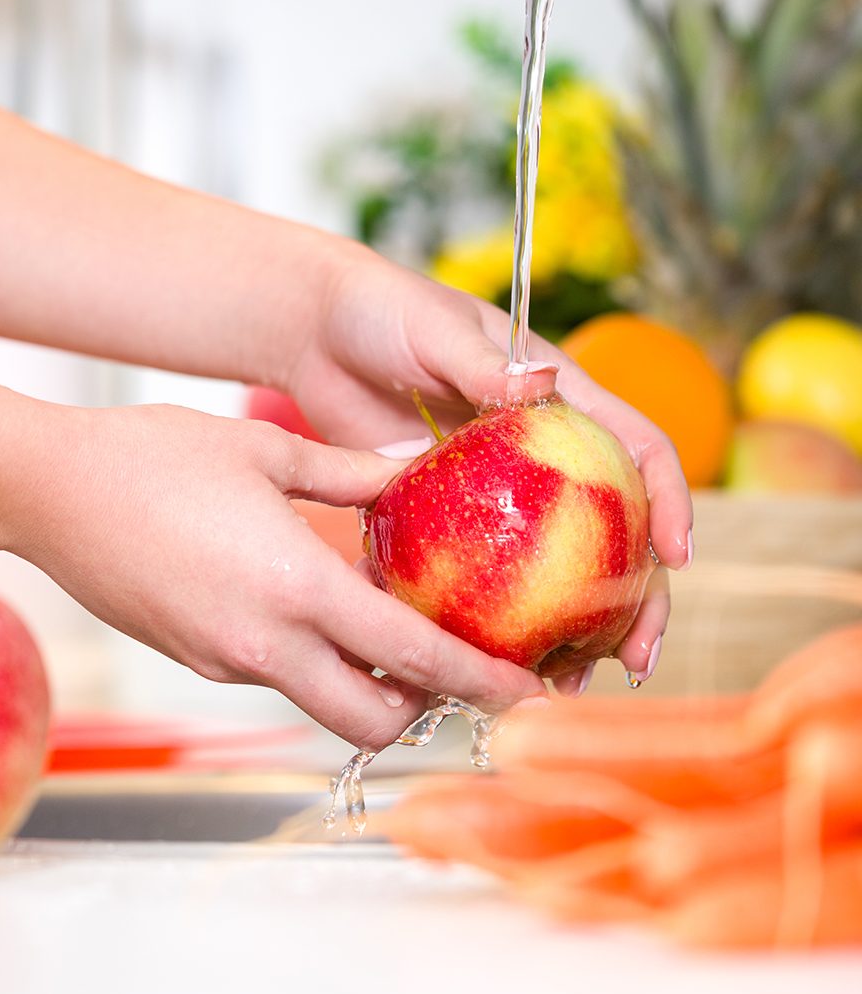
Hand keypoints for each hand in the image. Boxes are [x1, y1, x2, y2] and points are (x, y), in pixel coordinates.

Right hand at [9, 403, 547, 750]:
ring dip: (366, 684)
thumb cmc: (147, 458)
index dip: (480, 682)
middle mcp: (264, 644)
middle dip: (423, 708)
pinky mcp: (198, 658)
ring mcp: (225, 661)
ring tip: (384, 626)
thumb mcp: (264, 450)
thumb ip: (349, 476)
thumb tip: (409, 474)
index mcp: (295, 588)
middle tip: (452, 665)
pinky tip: (311, 605)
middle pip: (372, 719)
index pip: (414, 656)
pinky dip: (311, 660)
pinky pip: (276, 676)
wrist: (44, 492)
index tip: (526, 692)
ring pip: (322, 702)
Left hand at [282, 245, 693, 691]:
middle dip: (634, 596)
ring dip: (570, 627)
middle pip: (609, 530)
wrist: (316, 335)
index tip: (677, 554)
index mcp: (557, 399)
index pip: (634, 447)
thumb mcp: (434, 330)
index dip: (667, 499)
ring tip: (569, 681)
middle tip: (635, 655)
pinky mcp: (446, 518)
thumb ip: (483, 363)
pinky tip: (493, 664)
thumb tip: (543, 382)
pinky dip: (492, 619)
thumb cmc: (381, 312)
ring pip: (550, 566)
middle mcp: (539, 453)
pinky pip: (480, 574)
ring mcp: (496, 493)